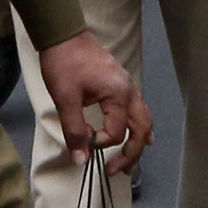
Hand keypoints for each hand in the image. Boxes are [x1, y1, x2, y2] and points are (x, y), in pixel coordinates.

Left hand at [35, 30, 151, 174]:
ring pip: (143, 120)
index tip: (81, 140)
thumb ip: (74, 131)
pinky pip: (138, 110)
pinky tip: (140, 136)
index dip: (99, 143)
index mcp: (118, 95)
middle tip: (114, 172)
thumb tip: (81, 160)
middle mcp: (129, 92)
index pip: (116, 132)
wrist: (64, 36)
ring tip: (128, 163)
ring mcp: (128, 87)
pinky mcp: (122, 85)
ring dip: (137, 143)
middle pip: (141, 129)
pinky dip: (139, 127)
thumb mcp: (65, 100)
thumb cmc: (64, 66)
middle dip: (131, 154)